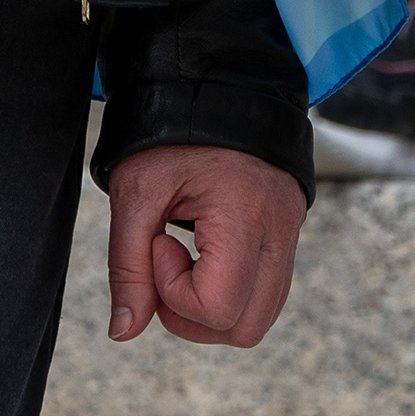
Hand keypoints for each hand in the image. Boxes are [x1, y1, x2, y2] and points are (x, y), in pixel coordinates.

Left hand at [104, 144, 304, 345]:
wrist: (216, 84)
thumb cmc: (172, 134)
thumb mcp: (136, 193)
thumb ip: (127, 267)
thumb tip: (124, 331)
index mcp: (244, 213)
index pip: (217, 307)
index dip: (172, 293)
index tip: (157, 244)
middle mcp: (280, 229)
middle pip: (247, 327)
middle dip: (194, 317)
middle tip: (165, 268)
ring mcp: (290, 232)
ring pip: (262, 317)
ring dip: (215, 310)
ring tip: (185, 263)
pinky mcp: (289, 231)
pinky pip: (269, 291)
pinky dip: (233, 293)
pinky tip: (205, 257)